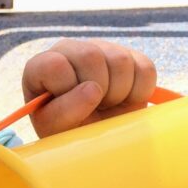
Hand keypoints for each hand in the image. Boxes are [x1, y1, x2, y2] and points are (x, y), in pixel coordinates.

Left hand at [22, 38, 156, 137]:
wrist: (98, 138)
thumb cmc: (68, 133)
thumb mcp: (56, 131)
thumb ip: (63, 113)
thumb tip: (92, 89)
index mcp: (41, 66)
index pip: (54, 65)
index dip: (66, 90)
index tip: (68, 107)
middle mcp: (70, 50)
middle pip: (90, 56)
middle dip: (95, 91)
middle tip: (91, 109)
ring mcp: (102, 49)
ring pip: (120, 60)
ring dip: (117, 93)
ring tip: (105, 105)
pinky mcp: (132, 57)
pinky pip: (145, 69)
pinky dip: (139, 92)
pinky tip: (124, 100)